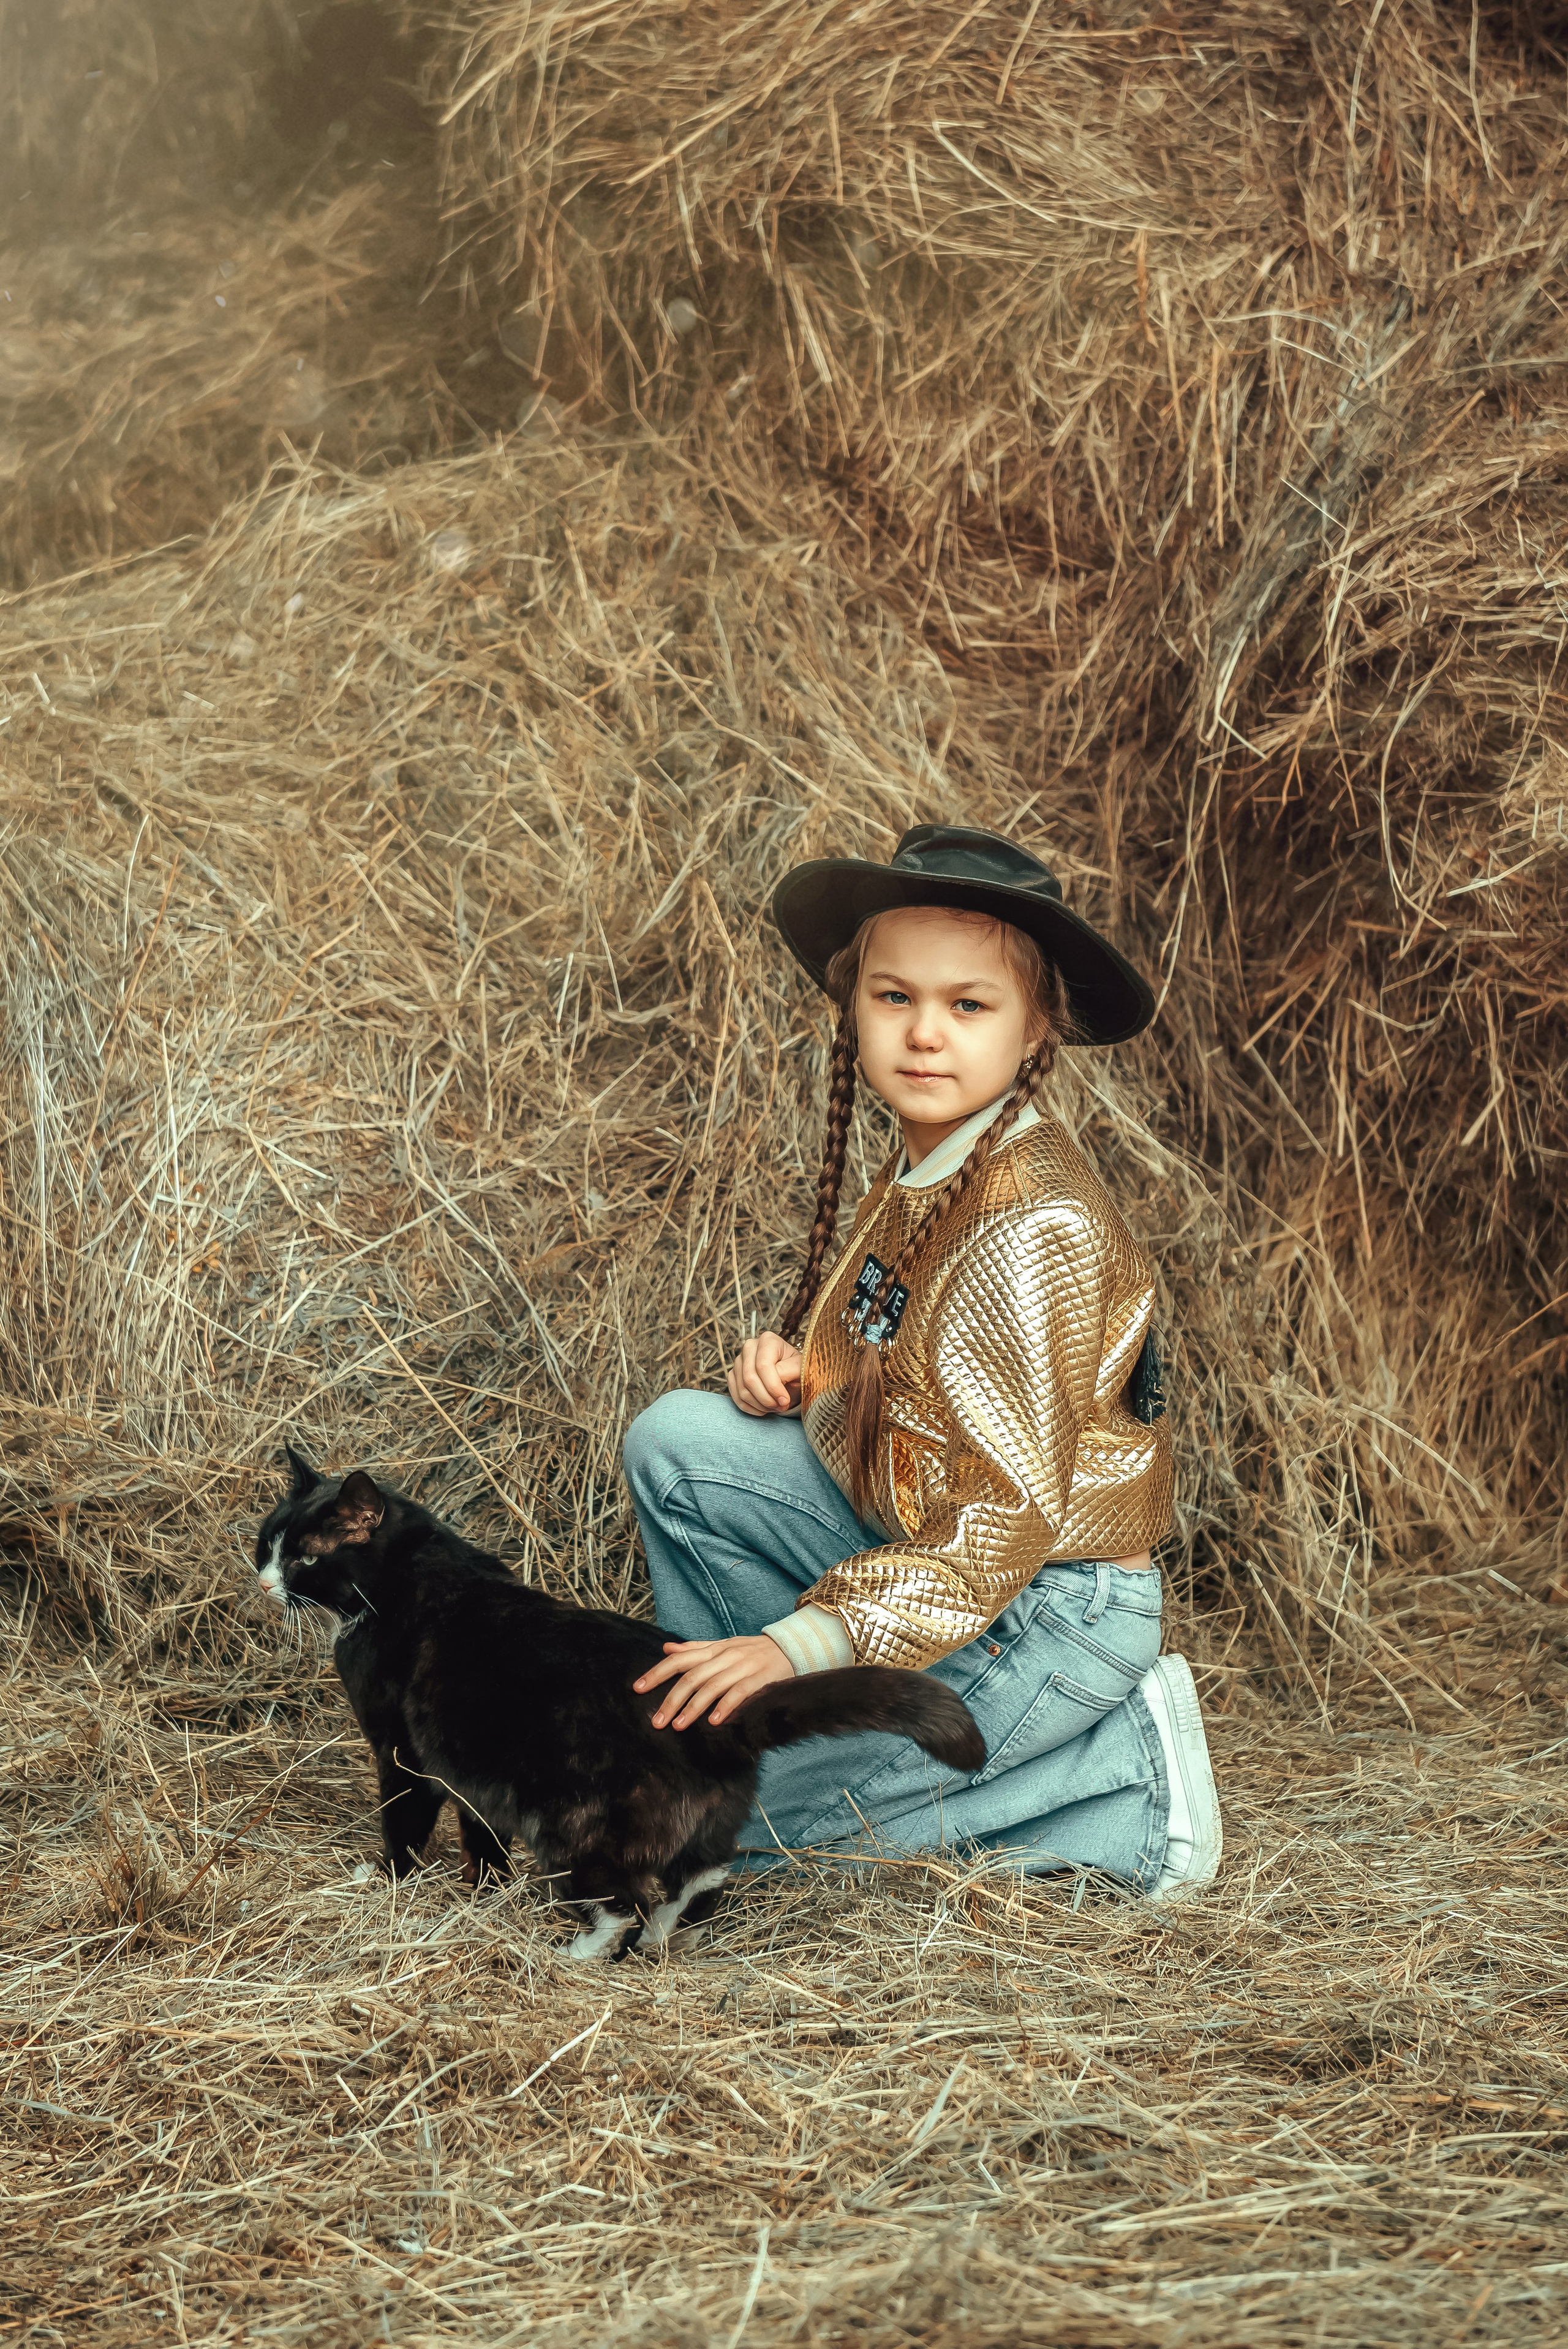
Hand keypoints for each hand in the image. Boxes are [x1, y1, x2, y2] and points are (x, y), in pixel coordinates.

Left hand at [634, 1634, 794, 1728]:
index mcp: (713, 1649)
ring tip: (678, 1726)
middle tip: (656, 1722)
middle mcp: (724, 1657)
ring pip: (711, 1687)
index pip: (679, 1659)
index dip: (657, 1673)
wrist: (789, 1647)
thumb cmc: (751, 1651)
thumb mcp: (722, 1645)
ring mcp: (742, 1668)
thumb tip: (666, 1648)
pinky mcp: (759, 1680)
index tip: (638, 1688)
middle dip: (671, 1700)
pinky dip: (725, 1707)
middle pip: (691, 1678)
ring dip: (692, 1708)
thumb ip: (694, 1648)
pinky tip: (714, 1722)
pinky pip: (739, 1693)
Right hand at [727, 1330, 802, 1416]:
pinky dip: (751, 1408)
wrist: (789, 1376)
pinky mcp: (733, 1375)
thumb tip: (776, 1384)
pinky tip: (764, 1408)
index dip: (774, 1387)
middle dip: (766, 1398)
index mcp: (767, 1340)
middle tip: (781, 1406)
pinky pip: (736, 1397)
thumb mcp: (800, 1368)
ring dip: (760, 1405)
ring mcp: (739, 1361)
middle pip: (749, 1378)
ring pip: (742, 1390)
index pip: (763, 1366)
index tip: (785, 1401)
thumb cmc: (795, 1370)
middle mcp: (749, 1347)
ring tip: (775, 1407)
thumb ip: (790, 1372)